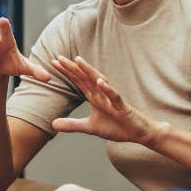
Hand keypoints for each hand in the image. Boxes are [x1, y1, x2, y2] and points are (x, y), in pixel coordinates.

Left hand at [49, 56, 164, 144]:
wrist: (138, 133)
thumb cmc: (117, 127)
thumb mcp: (90, 127)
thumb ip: (72, 125)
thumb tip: (52, 124)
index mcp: (95, 97)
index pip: (79, 81)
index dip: (67, 72)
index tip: (53, 63)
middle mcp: (102, 94)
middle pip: (85, 78)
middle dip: (72, 68)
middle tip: (58, 58)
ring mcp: (112, 99)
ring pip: (99, 82)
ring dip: (89, 71)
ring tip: (78, 61)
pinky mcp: (122, 107)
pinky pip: (114, 97)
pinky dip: (108, 89)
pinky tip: (100, 82)